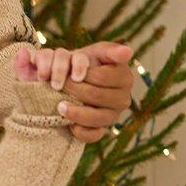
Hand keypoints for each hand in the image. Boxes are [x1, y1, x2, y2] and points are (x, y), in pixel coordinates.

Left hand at [15, 40, 133, 142]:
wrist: (74, 81)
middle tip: (57, 85)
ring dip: (75, 112)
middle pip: (96, 96)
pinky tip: (68, 124)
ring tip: (59, 106)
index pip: (103, 77)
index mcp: (124, 77)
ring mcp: (114, 116)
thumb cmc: (86, 65)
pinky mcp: (102, 130)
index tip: (70, 73)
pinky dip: (80, 131)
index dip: (84, 75)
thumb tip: (128, 51)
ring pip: (97, 118)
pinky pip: (93, 135)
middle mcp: (123, 98)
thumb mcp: (96, 52)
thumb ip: (110, 50)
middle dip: (74, 90)